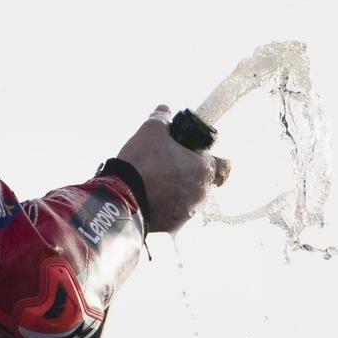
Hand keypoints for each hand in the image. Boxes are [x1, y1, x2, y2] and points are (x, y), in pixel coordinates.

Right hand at [115, 104, 228, 233]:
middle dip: (185, 173)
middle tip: (163, 166)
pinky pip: (173, 212)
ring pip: (187, 197)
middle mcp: (201, 193)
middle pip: (199, 180)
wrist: (122, 197)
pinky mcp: (173, 226)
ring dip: (176, 190)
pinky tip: (148, 197)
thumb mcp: (150, 130)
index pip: (215, 160)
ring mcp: (188, 212)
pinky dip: (165, 206)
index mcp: (203, 169)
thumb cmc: (142, 162)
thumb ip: (162, 118)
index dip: (199, 154)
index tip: (183, 152)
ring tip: (152, 183)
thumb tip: (165, 110)